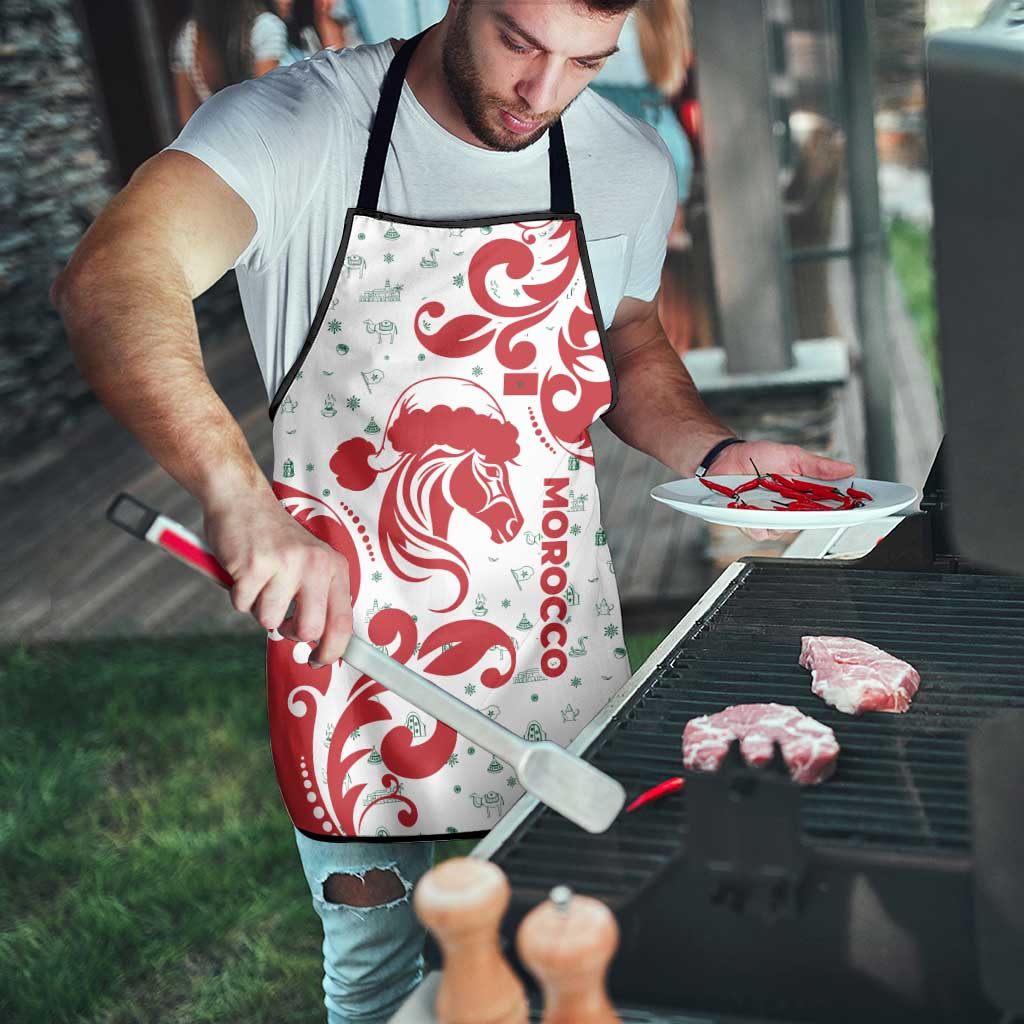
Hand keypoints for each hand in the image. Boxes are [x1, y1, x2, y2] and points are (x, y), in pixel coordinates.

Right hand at [202, 491, 352, 667]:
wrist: (242, 500)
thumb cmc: (275, 539)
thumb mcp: (310, 562)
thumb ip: (318, 597)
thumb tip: (320, 644)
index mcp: (334, 567)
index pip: (342, 622)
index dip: (331, 651)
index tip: (318, 661)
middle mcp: (315, 565)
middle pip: (308, 630)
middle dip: (289, 632)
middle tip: (280, 617)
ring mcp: (285, 564)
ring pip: (269, 621)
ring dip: (258, 608)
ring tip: (259, 580)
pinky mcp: (254, 566)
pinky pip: (242, 606)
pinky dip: (238, 595)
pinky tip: (243, 571)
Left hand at [709, 440, 856, 542]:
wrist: (726, 457)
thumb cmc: (758, 457)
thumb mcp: (792, 456)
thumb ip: (818, 466)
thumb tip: (848, 468)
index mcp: (803, 495)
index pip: (828, 507)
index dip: (844, 510)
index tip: (858, 508)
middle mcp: (789, 510)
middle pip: (808, 523)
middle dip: (812, 517)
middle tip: (812, 506)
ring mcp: (770, 518)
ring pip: (784, 531)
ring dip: (781, 519)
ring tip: (775, 503)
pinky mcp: (750, 523)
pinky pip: (759, 532)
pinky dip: (758, 523)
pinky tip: (754, 512)